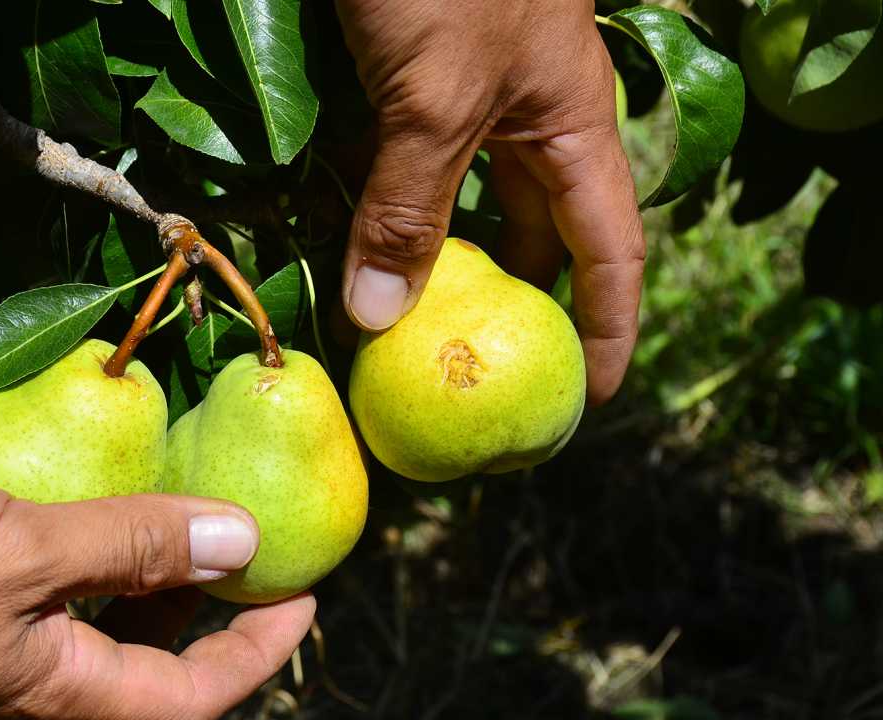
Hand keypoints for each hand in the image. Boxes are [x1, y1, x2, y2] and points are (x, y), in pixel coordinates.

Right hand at [0, 469, 313, 719]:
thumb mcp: (24, 554)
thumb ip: (132, 545)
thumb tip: (243, 541)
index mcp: (60, 682)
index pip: (190, 695)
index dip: (259, 652)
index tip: (304, 597)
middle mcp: (34, 661)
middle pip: (149, 648)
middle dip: (211, 601)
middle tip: (253, 535)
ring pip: (99, 599)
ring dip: (149, 557)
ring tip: (187, 495)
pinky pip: (47, 556)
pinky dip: (85, 522)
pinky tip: (91, 470)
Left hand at [336, 0, 645, 402]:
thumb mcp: (434, 96)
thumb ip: (410, 206)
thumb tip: (380, 320)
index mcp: (569, 127)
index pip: (610, 250)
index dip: (608, 326)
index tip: (589, 397)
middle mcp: (523, 118)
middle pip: (533, 234)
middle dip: (511, 305)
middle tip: (478, 375)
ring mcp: (462, 98)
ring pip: (458, 203)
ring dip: (433, 263)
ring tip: (406, 333)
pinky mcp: (403, 78)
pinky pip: (402, 167)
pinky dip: (382, 214)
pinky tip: (353, 253)